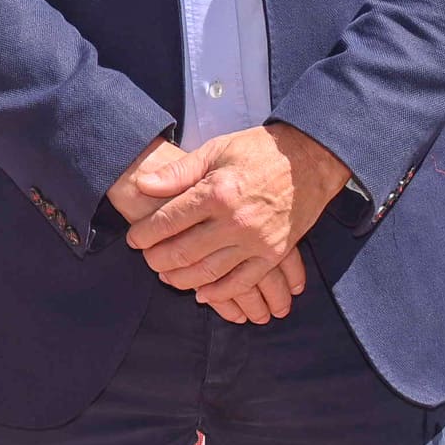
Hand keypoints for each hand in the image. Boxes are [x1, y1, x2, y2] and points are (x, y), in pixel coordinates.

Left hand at [122, 125, 347, 323]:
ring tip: (167, 276)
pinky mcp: (273, 254)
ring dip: (181, 279)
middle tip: (147, 259)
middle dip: (157, 259)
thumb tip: (144, 185)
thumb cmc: (259, 151)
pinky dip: (220, 293)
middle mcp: (235, 221)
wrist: (310, 160)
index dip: (145, 234)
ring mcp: (256, 241)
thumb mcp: (216, 150)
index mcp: (217, 192)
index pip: (168, 221)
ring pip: (208, 272)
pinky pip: (242, 282)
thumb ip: (179, 172)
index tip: (134, 239)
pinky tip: (202, 294)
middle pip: (183, 251)